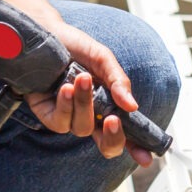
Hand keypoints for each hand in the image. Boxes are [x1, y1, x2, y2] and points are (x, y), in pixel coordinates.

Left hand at [25, 22, 153, 167]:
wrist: (44, 34)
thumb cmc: (75, 47)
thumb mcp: (102, 59)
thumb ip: (118, 81)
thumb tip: (132, 106)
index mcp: (108, 105)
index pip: (126, 133)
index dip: (137, 148)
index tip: (147, 157)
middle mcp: (91, 116)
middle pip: (107, 145)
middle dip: (113, 138)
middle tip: (114, 119)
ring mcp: (70, 117)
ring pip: (83, 128)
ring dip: (85, 104)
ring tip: (82, 78)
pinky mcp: (49, 115)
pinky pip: (61, 123)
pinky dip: (66, 106)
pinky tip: (65, 88)